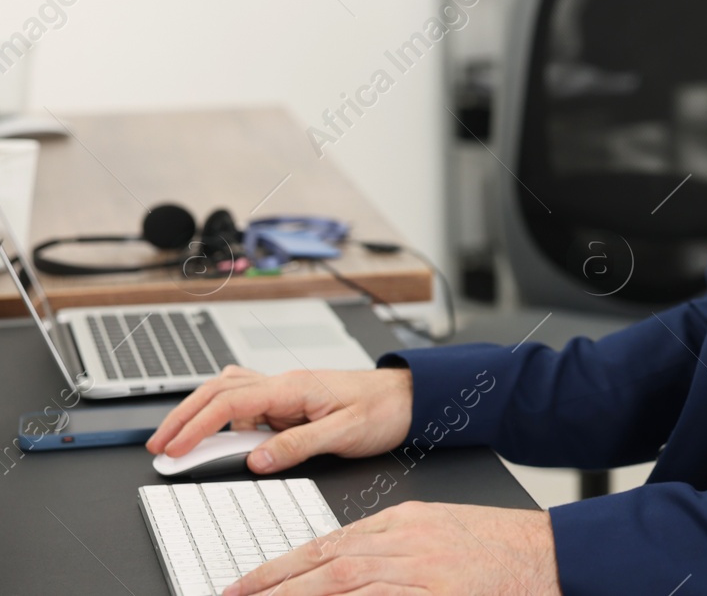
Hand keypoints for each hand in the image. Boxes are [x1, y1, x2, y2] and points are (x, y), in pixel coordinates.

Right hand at [146, 364, 413, 473]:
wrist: (411, 396)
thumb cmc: (385, 408)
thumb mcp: (345, 432)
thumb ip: (299, 445)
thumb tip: (257, 458)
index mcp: (294, 386)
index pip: (230, 401)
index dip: (196, 424)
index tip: (174, 447)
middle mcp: (286, 383)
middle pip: (219, 390)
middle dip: (184, 415)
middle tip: (160, 443)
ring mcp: (287, 390)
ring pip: (230, 392)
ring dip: (201, 412)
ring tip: (180, 439)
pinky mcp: (292, 400)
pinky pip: (249, 401)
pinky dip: (225, 413)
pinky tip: (221, 428)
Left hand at [222, 501, 561, 594]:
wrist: (554, 553)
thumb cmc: (503, 548)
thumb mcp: (440, 533)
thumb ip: (393, 549)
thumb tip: (343, 575)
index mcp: (403, 521)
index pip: (328, 544)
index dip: (281, 567)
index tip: (248, 584)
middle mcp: (405, 542)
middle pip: (325, 564)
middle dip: (273, 585)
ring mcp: (419, 570)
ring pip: (341, 585)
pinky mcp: (434, 593)